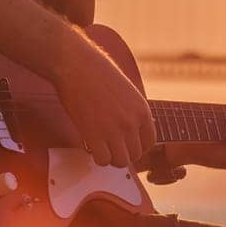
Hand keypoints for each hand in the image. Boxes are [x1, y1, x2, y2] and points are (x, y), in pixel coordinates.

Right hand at [51, 40, 155, 168]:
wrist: (76, 64)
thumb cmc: (97, 72)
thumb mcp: (126, 90)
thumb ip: (131, 110)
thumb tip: (130, 129)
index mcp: (142, 110)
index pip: (149, 142)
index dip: (136, 147)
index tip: (125, 145)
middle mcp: (132, 122)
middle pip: (135, 155)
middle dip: (122, 153)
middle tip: (109, 147)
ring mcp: (114, 129)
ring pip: (120, 162)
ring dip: (110, 158)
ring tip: (100, 148)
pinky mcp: (94, 134)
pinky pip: (102, 160)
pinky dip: (97, 158)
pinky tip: (91, 146)